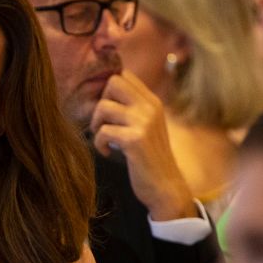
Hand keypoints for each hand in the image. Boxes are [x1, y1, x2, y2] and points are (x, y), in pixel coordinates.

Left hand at [89, 70, 194, 220]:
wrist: (165, 187)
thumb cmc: (149, 159)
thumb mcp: (146, 127)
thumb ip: (132, 110)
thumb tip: (103, 96)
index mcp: (153, 102)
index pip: (125, 75)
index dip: (108, 90)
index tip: (107, 111)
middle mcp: (150, 107)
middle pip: (113, 82)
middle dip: (100, 102)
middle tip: (104, 123)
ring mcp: (144, 122)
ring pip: (103, 106)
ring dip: (96, 124)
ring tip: (104, 139)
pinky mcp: (135, 140)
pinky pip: (103, 131)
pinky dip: (99, 143)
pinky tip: (107, 152)